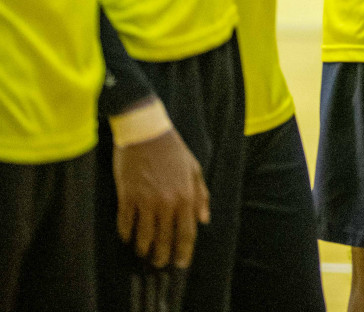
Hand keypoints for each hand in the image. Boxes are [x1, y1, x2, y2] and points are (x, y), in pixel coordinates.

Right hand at [112, 123, 209, 268]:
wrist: (146, 133)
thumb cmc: (173, 150)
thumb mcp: (194, 169)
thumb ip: (201, 195)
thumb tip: (204, 219)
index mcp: (186, 196)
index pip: (187, 232)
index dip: (184, 252)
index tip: (180, 264)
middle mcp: (167, 202)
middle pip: (164, 239)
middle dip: (162, 256)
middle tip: (159, 264)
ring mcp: (145, 200)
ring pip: (143, 236)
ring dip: (143, 249)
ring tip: (143, 254)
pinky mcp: (126, 196)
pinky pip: (125, 224)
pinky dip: (126, 234)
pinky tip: (127, 238)